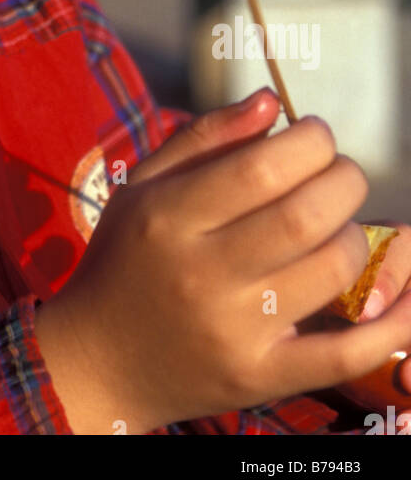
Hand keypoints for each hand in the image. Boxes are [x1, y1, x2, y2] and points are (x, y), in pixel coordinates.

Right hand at [45, 87, 410, 432]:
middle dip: (344, 181)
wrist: (100, 363)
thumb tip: (272, 100)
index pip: (264, 167)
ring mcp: (235, 332)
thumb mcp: (143, 186)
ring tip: (337, 226)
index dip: (310, 141)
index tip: (314, 135)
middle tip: (339, 175)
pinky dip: (392, 323)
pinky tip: (406, 292)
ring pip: (332, 272)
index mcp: (169, 217)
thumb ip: (206, 137)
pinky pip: (345, 353)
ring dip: (356, 236)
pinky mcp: (260, 379)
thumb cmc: (125, 259)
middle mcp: (201, 274)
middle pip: (307, 216)